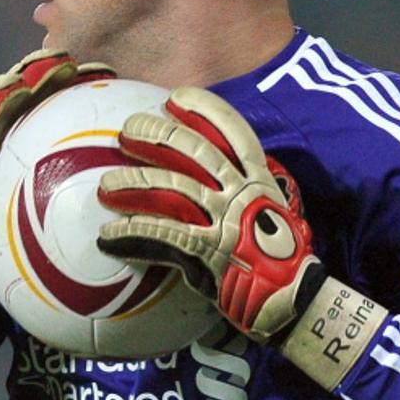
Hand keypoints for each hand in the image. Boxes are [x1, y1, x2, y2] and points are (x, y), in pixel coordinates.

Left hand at [96, 86, 324, 344]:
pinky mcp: (209, 250)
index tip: (176, 98)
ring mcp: (225, 220)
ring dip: (133, 182)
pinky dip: (131, 233)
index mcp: (258, 180)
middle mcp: (241, 193)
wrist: (294, 301)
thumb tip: (213, 186)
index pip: (234, 132)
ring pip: (172, 187)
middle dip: (157, 134)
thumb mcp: (269, 217)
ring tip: (105, 186)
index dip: (204, 110)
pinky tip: (108, 236)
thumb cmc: (279, 262)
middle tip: (128, 131)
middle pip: (193, 150)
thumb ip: (244, 197)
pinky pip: (162, 234)